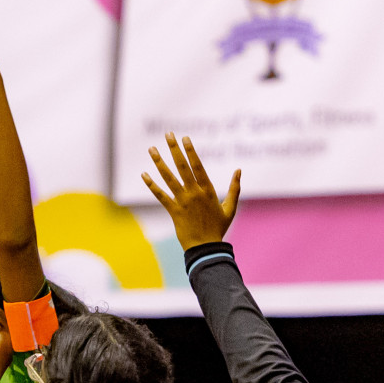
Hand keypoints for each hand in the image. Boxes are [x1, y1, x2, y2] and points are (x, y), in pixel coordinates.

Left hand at [142, 133, 240, 249]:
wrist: (206, 248)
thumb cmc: (218, 228)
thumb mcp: (230, 207)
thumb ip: (235, 188)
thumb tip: (239, 170)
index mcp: (208, 190)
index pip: (198, 166)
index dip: (191, 151)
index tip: (185, 138)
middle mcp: (195, 193)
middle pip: (183, 166)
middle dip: (174, 149)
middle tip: (168, 134)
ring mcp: (183, 202)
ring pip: (169, 178)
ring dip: (159, 163)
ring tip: (152, 149)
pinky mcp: (173, 211)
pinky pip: (160, 196)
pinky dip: (151, 185)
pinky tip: (144, 174)